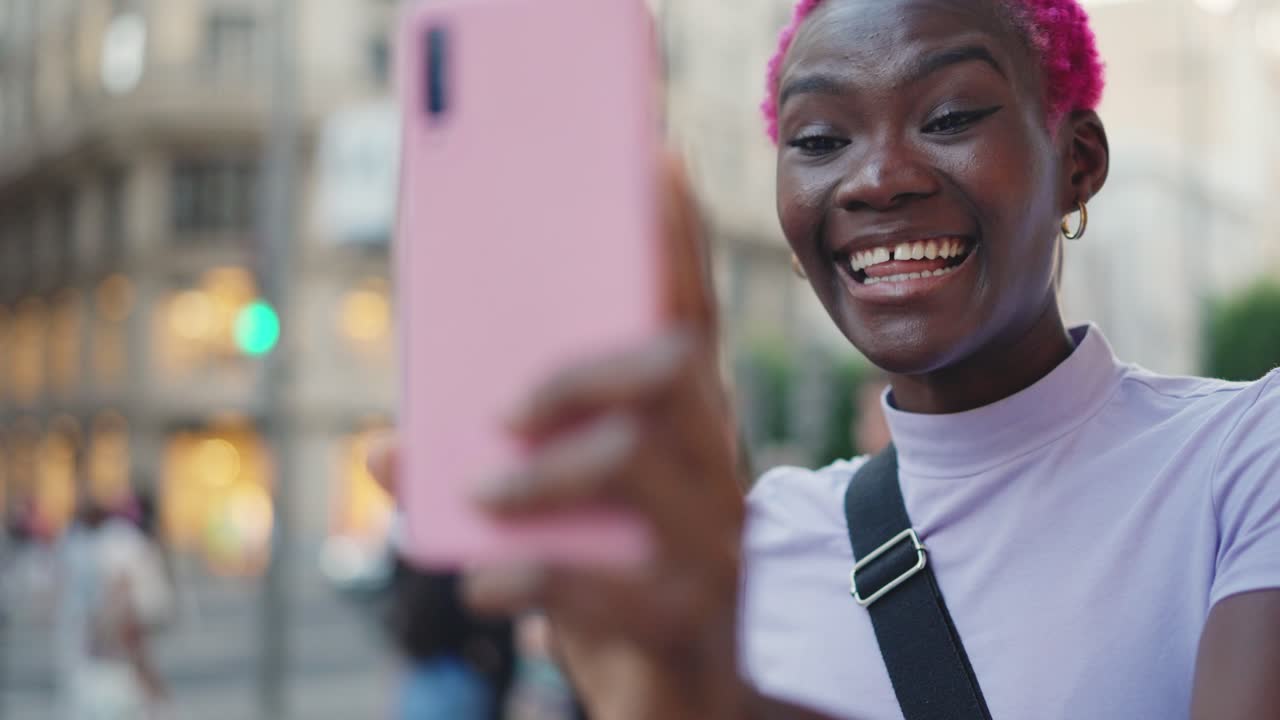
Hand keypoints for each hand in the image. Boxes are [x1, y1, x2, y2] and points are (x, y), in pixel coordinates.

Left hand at [372, 154, 749, 719]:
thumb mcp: (541, 526)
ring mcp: (713, 544)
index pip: (688, 324)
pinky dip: (537, 579)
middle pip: (671, 374)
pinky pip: (615, 583)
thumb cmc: (610, 596)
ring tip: (482, 499)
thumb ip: (473, 478)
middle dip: (580, 370)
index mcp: (684, 434)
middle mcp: (713, 473)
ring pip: (635, 462)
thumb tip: (385, 446)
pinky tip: (489, 586)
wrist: (679, 706)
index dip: (675, 247)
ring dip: (541, 476)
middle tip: (503, 407)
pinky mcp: (691, 616)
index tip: (655, 167)